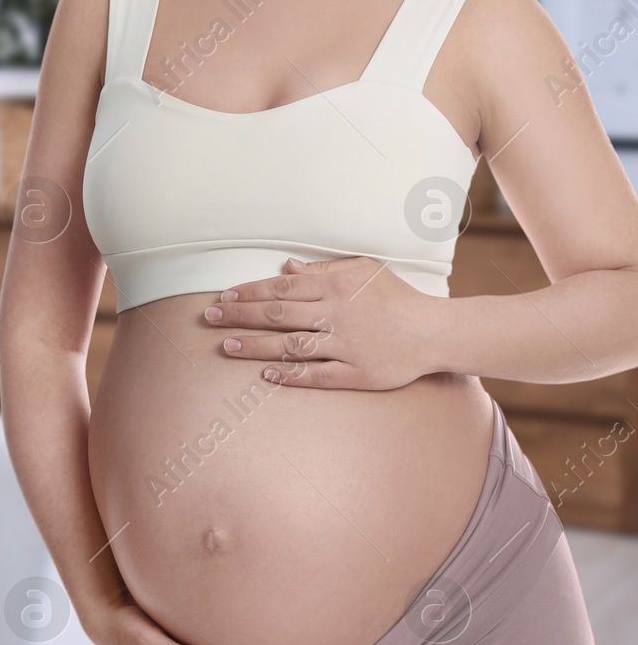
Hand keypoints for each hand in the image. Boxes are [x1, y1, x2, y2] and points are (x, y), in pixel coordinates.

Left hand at [204, 257, 444, 389]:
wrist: (434, 331)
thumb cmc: (395, 297)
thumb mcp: (364, 270)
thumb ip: (324, 269)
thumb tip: (286, 269)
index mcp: (337, 286)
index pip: (282, 288)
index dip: (249, 292)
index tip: (224, 296)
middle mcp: (337, 315)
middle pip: (279, 315)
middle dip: (240, 315)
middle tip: (211, 317)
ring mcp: (346, 345)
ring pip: (292, 345)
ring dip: (256, 346)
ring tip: (227, 347)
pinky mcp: (357, 373)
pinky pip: (318, 374)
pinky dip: (291, 375)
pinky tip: (266, 375)